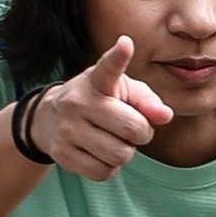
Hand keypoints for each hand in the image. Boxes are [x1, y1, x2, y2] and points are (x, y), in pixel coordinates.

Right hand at [32, 35, 172, 180]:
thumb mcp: (123, 92)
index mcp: (96, 80)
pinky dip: (109, 168)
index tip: (126, 44)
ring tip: (113, 140)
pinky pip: (103, 172)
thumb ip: (147, 101)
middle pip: (132, 129)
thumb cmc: (100, 102)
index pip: (109, 68)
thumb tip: (165, 116)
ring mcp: (67, 128)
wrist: (50, 119)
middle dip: (141, 134)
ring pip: (119, 155)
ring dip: (125, 153)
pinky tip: (100, 153)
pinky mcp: (61, 154)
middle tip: (132, 129)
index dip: (119, 57)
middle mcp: (78, 101)